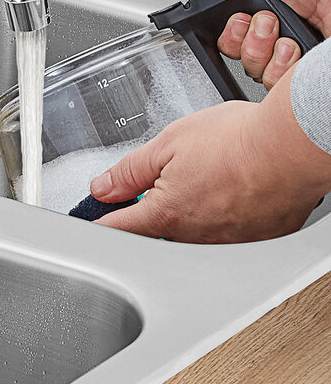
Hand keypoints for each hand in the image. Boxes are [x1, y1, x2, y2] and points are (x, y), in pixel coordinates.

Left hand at [89, 71, 330, 242]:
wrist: (295, 145)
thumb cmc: (238, 140)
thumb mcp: (167, 144)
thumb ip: (129, 171)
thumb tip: (102, 188)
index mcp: (165, 214)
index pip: (118, 229)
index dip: (98, 224)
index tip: (89, 225)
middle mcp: (195, 237)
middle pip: (156, 232)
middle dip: (152, 209)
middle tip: (168, 178)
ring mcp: (228, 242)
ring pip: (193, 234)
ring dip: (191, 212)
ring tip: (208, 176)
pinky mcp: (258, 239)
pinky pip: (229, 233)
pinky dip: (224, 215)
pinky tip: (233, 190)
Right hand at [203, 0, 330, 88]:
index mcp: (259, 3)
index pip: (225, 32)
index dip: (227, 29)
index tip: (239, 16)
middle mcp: (273, 28)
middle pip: (234, 53)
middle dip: (242, 38)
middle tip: (264, 19)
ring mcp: (288, 50)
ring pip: (252, 69)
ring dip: (262, 49)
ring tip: (282, 30)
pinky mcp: (300, 69)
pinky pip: (274, 82)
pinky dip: (281, 64)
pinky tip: (294, 46)